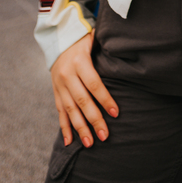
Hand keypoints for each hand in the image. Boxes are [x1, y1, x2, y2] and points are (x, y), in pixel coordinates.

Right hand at [50, 31, 118, 147]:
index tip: (116, 113)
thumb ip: (106, 46)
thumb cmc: (83, 40)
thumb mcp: (93, 39)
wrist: (58, 39)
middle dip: (94, 119)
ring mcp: (59, 85)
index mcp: (79, 61)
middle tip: (105, 136)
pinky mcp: (55, 92)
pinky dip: (64, 127)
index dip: (105, 99)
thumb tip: (126, 48)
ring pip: (70, 109)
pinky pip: (60, 112)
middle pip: (82, 100)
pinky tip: (69, 142)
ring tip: (90, 144)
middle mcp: (67, 75)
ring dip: (80, 128)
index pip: (94, 84)